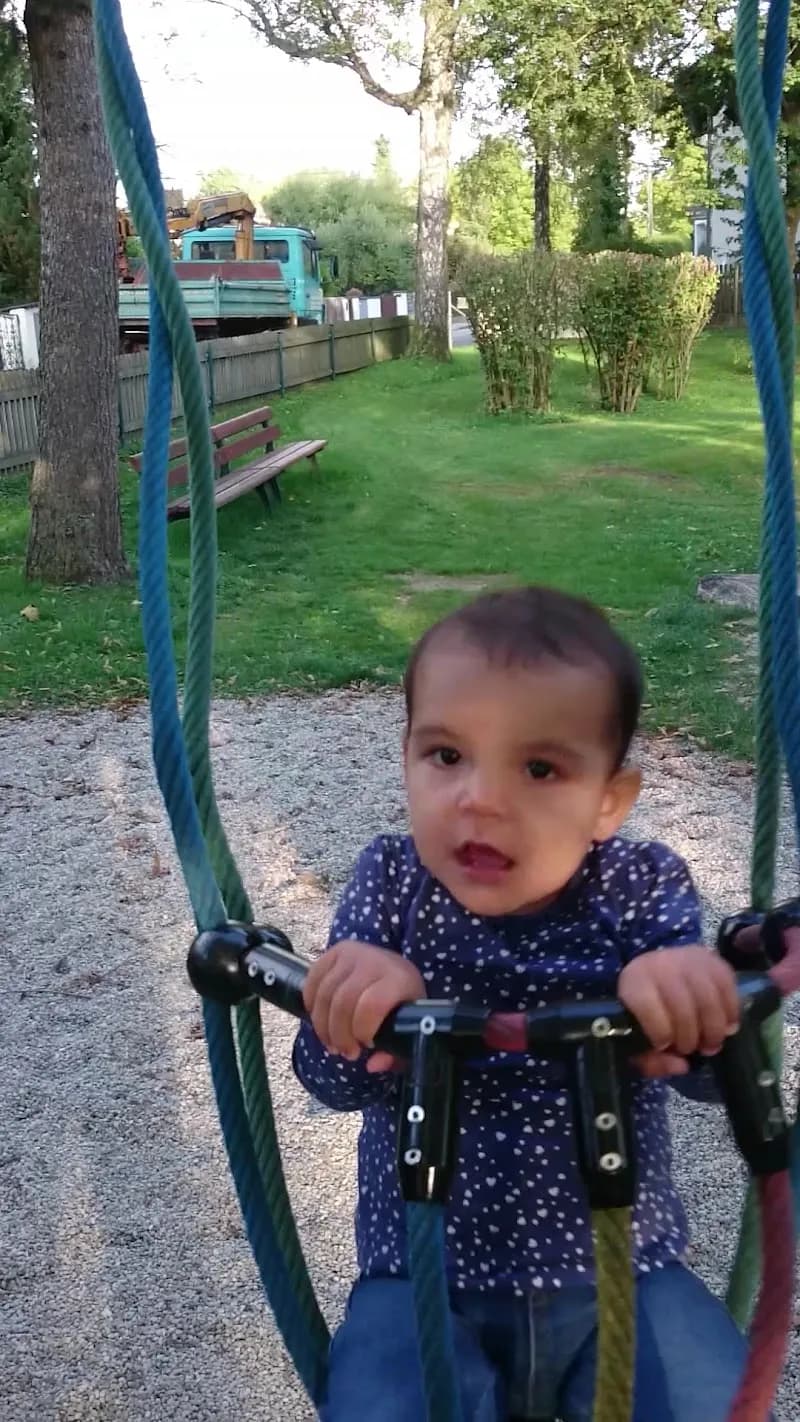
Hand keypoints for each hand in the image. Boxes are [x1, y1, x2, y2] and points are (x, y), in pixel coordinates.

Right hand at [303, 940, 424, 1072]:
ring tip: (332, 1042)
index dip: (361, 1031)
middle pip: (343, 1002)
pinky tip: (321, 1019)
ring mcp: (352, 953)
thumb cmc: (401, 1003)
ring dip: (323, 1026)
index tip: (365, 1046)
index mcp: (399, 979)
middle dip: (339, 1035)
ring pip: (324, 994)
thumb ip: (395, 1053)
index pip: (371, 1006)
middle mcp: (374, 962)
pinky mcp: (335, 951)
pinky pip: (312, 979)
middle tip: (345, 1052)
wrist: (396, 969)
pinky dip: (311, 1004)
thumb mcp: (408, 1028)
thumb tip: (372, 1065)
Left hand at [618, 945, 739, 1078]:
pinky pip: (728, 985)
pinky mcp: (712, 959)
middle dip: (690, 1036)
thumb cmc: (646, 1010)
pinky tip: (727, 1026)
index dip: (660, 1033)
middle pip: (682, 1005)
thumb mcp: (635, 1036)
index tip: (665, 1046)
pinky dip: (731, 1011)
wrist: (659, 970)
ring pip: (708, 997)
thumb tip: (681, 1066)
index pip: (647, 1006)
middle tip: (693, 1050)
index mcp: (634, 982)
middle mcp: (661, 965)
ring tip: (712, 1044)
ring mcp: (688, 959)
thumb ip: (650, 1059)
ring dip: (714, 1028)